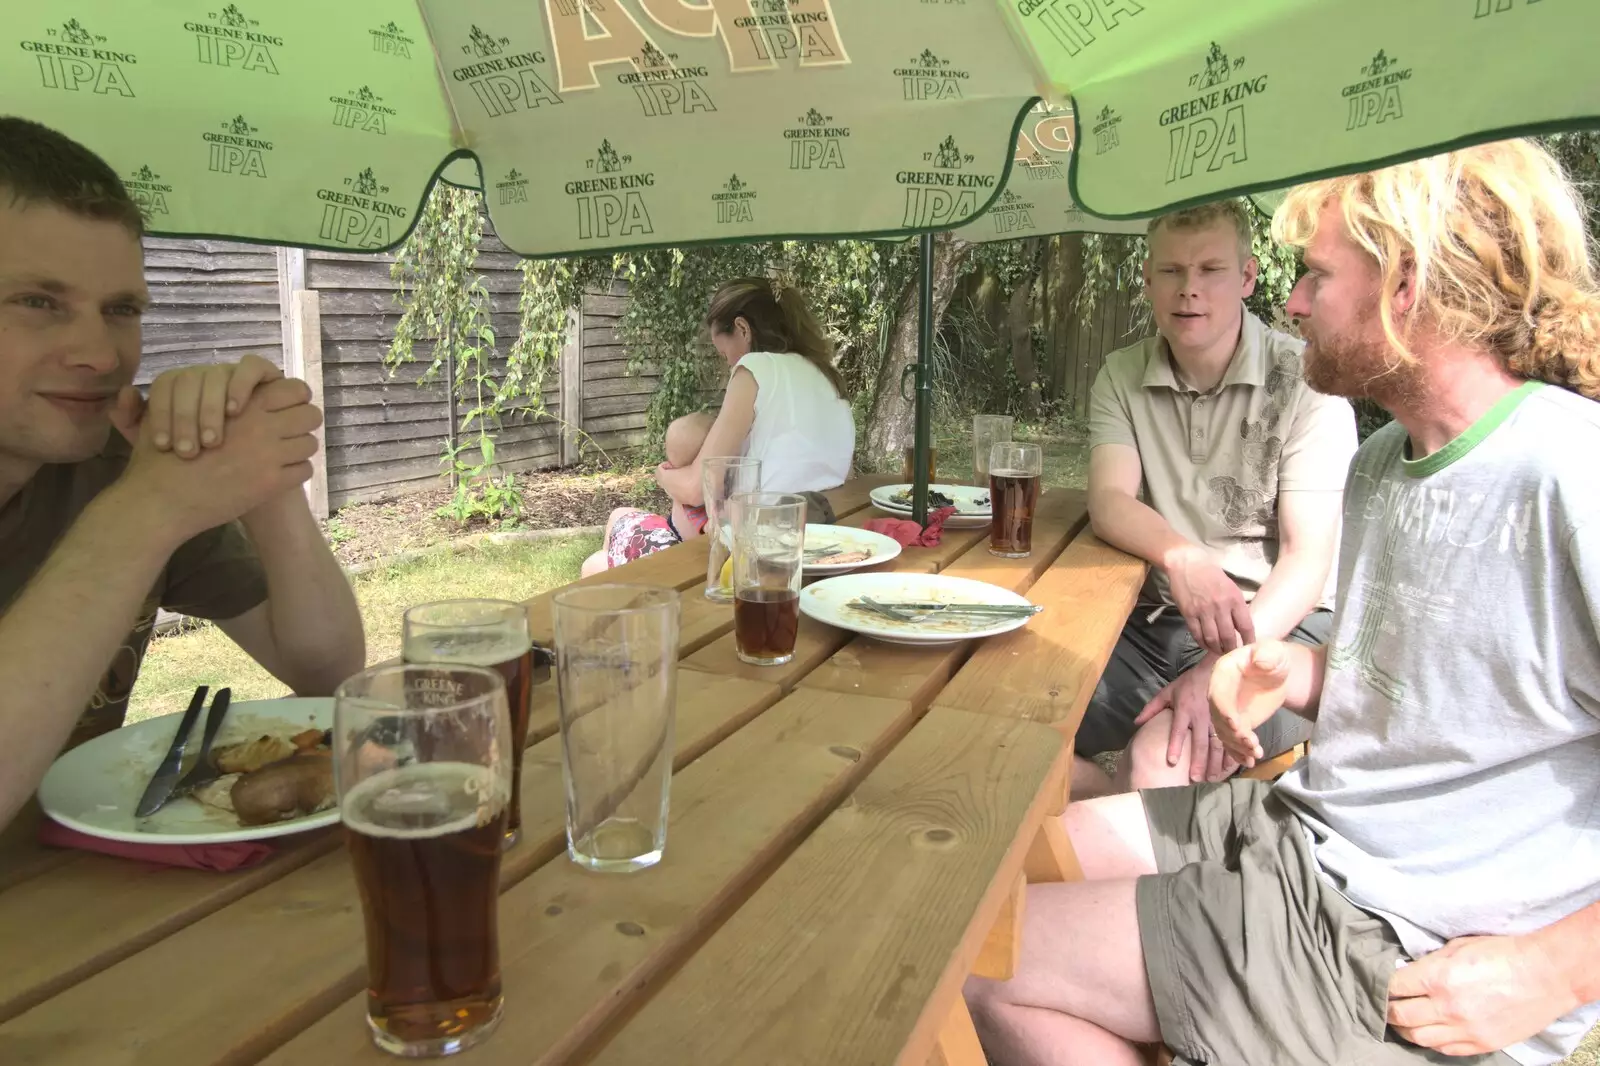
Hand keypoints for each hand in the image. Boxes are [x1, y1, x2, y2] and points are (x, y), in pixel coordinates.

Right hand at [114, 378, 319, 540]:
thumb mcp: (183, 412)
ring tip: (282, 455)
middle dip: (302, 423)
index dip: (295, 398)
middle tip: (289, 433)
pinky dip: (294, 473)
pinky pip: (304, 471)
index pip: (296, 390)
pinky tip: (277, 476)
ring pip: (310, 443)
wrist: (164, 498)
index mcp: (245, 404)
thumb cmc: (166, 454)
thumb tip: (238, 395)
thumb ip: (213, 397)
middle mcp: (263, 425)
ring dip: (298, 449)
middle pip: (311, 415)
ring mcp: (270, 454)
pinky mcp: (271, 483)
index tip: (286, 408)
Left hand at [127, 355, 282, 457]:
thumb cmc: (206, 456)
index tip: (164, 446)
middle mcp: (205, 376)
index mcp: (180, 386)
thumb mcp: (165, 446)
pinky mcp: (264, 376)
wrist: (247, 465)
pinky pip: (253, 367)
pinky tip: (236, 411)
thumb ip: (135, 422)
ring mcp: (233, 374)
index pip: (164, 385)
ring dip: (212, 407)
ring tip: (212, 440)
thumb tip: (126, 394)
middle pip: (189, 381)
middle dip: (186, 417)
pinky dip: (242, 384)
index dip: (162, 414)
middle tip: (188, 451)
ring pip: (216, 375)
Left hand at [1133, 658, 1239, 781]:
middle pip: (1200, 742)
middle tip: (1196, 779)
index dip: (1175, 745)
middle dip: (1199, 761)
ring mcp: (1218, 720)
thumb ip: (1152, 708)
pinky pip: (1232, 740)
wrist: (1215, 668)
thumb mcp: (1168, 691)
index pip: (1178, 730)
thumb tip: (1136, 722)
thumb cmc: (1189, 683)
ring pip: (1218, 744)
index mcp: (1184, 710)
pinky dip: (1232, 754)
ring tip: (1212, 778)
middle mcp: (1201, 717)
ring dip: (1215, 762)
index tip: (1172, 762)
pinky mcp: (1230, 720)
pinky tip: (1231, 767)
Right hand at [1164, 544, 1254, 653]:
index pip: (1246, 626)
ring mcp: (1203, 611)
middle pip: (1229, 637)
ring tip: (1220, 652)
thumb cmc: (1211, 574)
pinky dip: (1203, 643)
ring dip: (1217, 649)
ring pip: (1212, 638)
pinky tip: (1206, 645)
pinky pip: (1197, 634)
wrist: (1187, 564)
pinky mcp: (1189, 613)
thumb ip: (1236, 605)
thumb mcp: (1230, 586)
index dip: (1249, 641)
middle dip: (1232, 649)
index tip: (1249, 648)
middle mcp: (1220, 606)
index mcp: (1235, 599)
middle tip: (1233, 655)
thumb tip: (1241, 626)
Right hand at [1207, 640, 1292, 766]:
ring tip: (1256, 753)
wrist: (1278, 671)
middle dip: (1231, 733)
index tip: (1235, 725)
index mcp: (1223, 674)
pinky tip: (1250, 761)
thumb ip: (1267, 654)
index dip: (1224, 711)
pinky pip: (1232, 740)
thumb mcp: (1272, 651)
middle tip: (1249, 743)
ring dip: (1237, 746)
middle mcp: (1219, 694)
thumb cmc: (1273, 657)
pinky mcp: (1237, 723)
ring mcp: (1227, 710)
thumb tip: (1260, 661)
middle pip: (1218, 717)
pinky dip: (1239, 753)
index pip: (1218, 695)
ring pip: (1224, 732)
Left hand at [1387, 935, 1578, 1055]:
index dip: (1382, 986)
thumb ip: (1430, 962)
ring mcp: (1465, 1029)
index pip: (1394, 987)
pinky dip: (1430, 1042)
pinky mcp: (1482, 1043)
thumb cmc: (1504, 953)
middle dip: (1387, 1010)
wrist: (1546, 975)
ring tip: (1401, 1022)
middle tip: (1384, 1005)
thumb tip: (1409, 971)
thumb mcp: (1458, 947)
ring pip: (1419, 1038)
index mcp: (1438, 977)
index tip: (1378, 985)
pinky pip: (1445, 1049)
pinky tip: (1427, 1033)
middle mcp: (1447, 1006)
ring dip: (1405, 1030)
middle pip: (1400, 1016)